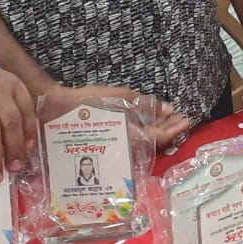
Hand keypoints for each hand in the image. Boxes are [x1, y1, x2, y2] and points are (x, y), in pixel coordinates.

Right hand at [44, 84, 190, 148]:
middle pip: (154, 142)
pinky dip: (145, 130)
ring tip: (170, 118)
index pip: (160, 138)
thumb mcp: (121, 98)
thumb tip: (169, 109)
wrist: (54, 112)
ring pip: (144, 142)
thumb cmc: (88, 104)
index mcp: (129, 136)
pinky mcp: (107, 142)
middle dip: (170, 129)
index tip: (187, 119)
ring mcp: (115, 145)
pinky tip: (150, 121)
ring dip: (159, 130)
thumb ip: (147, 105)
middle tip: (182, 118)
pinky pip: (132, 140)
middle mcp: (124, 145)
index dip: (175, 129)